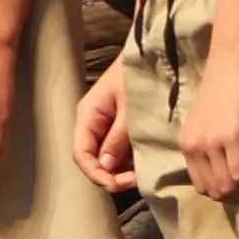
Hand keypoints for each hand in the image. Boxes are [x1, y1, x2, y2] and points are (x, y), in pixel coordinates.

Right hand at [75, 52, 137, 191]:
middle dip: (111, 175)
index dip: (96, 174)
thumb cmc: (138, 75)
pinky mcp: (120, 127)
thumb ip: (118, 139)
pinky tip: (144, 163)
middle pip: (93, 159)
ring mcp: (106, 125)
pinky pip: (119, 150)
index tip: (116, 185)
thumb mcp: (130, 109)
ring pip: (107, 158)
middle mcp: (93, 123)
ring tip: (142, 173)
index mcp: (88, 115)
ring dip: (121, 170)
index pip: (81, 154)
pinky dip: (129, 160)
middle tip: (135, 180)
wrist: (156, 54)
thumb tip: (107, 168)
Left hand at [181, 38, 238, 203]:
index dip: (224, 193)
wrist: (235, 57)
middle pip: (213, 192)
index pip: (200, 185)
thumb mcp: (211, 118)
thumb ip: (213, 142)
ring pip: (228, 189)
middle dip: (238, 198)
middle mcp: (193, 146)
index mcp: (186, 142)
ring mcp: (211, 143)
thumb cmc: (228, 81)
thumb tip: (229, 166)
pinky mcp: (233, 138)